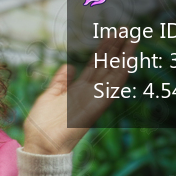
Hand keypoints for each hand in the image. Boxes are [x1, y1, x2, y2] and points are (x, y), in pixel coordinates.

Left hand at [22, 35, 138, 154]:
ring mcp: (94, 99)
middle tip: (126, 29)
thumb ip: (60, 81)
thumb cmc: (42, 126)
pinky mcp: (96, 107)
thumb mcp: (49, 96)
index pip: (96, 65)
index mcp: (79, 90)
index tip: (111, 34)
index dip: (104, 49)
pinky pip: (112, 88)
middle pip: (107, 65)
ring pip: (114, 73)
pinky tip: (128, 60)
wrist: (42, 145)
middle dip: (117, 47)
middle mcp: (90, 93)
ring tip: (133, 38)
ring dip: (124, 56)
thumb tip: (69, 66)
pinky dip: (121, 74)